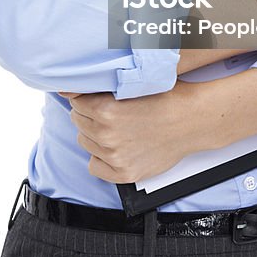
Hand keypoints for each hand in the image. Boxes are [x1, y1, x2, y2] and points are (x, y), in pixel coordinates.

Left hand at [56, 81, 200, 184]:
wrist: (191, 120)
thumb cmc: (165, 97)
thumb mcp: (131, 84)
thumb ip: (97, 87)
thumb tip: (66, 90)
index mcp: (105, 110)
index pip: (76, 103)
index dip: (86, 98)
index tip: (96, 99)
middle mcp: (106, 135)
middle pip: (78, 122)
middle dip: (89, 115)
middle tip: (109, 112)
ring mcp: (114, 156)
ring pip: (85, 143)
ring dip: (94, 135)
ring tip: (116, 128)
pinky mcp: (123, 173)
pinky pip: (94, 167)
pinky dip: (100, 158)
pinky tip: (114, 147)